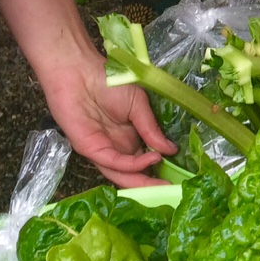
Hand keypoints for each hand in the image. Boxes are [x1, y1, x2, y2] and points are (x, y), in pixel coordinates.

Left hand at [37, 54, 177, 187]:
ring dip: (142, 182)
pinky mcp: (89, 149)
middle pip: (134, 174)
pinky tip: (151, 159)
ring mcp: (102, 151)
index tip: (180, 177)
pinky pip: (113, 162)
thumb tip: (170, 150)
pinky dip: (133, 164)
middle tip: (174, 189)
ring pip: (122, 175)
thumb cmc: (107, 82)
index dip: (160, 170)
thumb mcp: (138, 105)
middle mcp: (116, 149)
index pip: (145, 162)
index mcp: (129, 139)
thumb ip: (151, 129)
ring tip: (164, 185)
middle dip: (152, 184)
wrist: (79, 71)